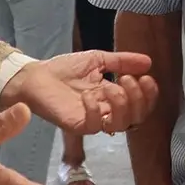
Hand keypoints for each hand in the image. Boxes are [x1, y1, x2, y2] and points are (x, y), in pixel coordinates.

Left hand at [0, 50, 158, 134]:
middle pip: (136, 118)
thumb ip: (121, 61)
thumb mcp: (97, 59)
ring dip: (123, 104)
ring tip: (113, 86)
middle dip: (139, 99)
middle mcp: (106, 111)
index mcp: (113, 97)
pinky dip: (96, 109)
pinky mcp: (77, 125)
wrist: (36, 76)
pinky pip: (95, 125)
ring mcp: (92, 120)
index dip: (149, 95)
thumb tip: (148, 61)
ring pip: (120, 125)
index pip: (141, 105)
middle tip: (128, 79)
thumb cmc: (64, 69)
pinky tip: (89, 94)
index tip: (146, 77)